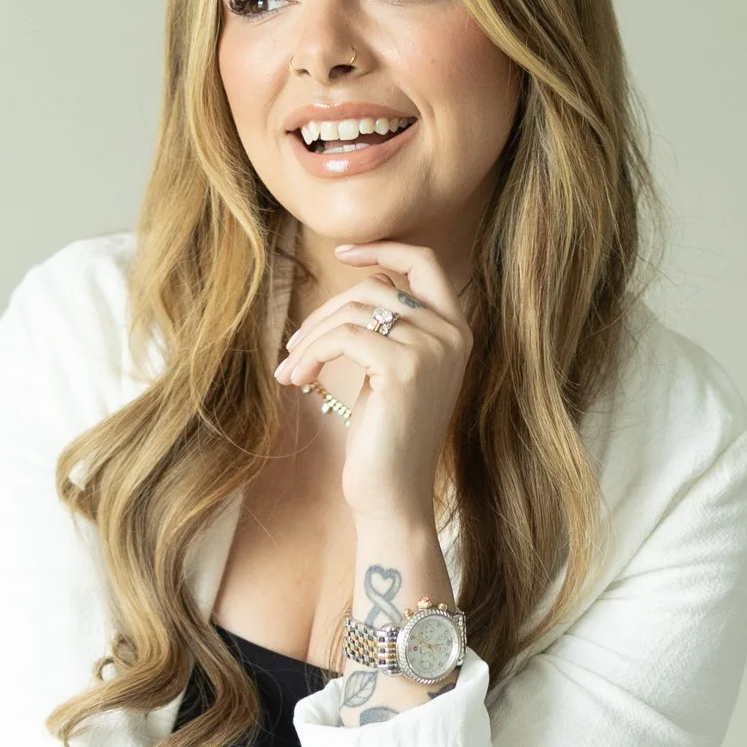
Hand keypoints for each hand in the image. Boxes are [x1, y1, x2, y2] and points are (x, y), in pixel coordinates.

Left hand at [274, 241, 472, 536]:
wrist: (393, 498)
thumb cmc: (385, 441)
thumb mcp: (392, 373)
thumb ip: (392, 326)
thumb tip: (369, 277)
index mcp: (455, 332)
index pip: (425, 263)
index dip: (384, 248)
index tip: (342, 253)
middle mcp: (451, 335)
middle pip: (376, 287)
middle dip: (326, 313)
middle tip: (295, 347)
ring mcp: (431, 349)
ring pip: (355, 310)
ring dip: (312, 338)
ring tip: (291, 370)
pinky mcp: (402, 367)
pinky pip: (344, 335)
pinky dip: (312, 353)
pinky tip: (298, 379)